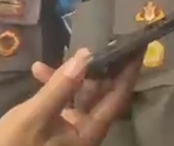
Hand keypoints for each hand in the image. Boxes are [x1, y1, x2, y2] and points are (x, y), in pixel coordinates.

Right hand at [0, 48, 140, 145]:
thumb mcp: (35, 117)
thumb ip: (61, 87)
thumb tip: (86, 56)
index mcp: (89, 132)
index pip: (118, 97)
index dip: (129, 72)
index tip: (138, 48)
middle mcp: (84, 132)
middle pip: (101, 95)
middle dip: (102, 68)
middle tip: (106, 41)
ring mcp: (69, 132)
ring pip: (80, 97)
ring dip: (73, 75)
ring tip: (70, 52)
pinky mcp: (52, 131)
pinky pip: (61, 104)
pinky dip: (53, 88)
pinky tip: (38, 70)